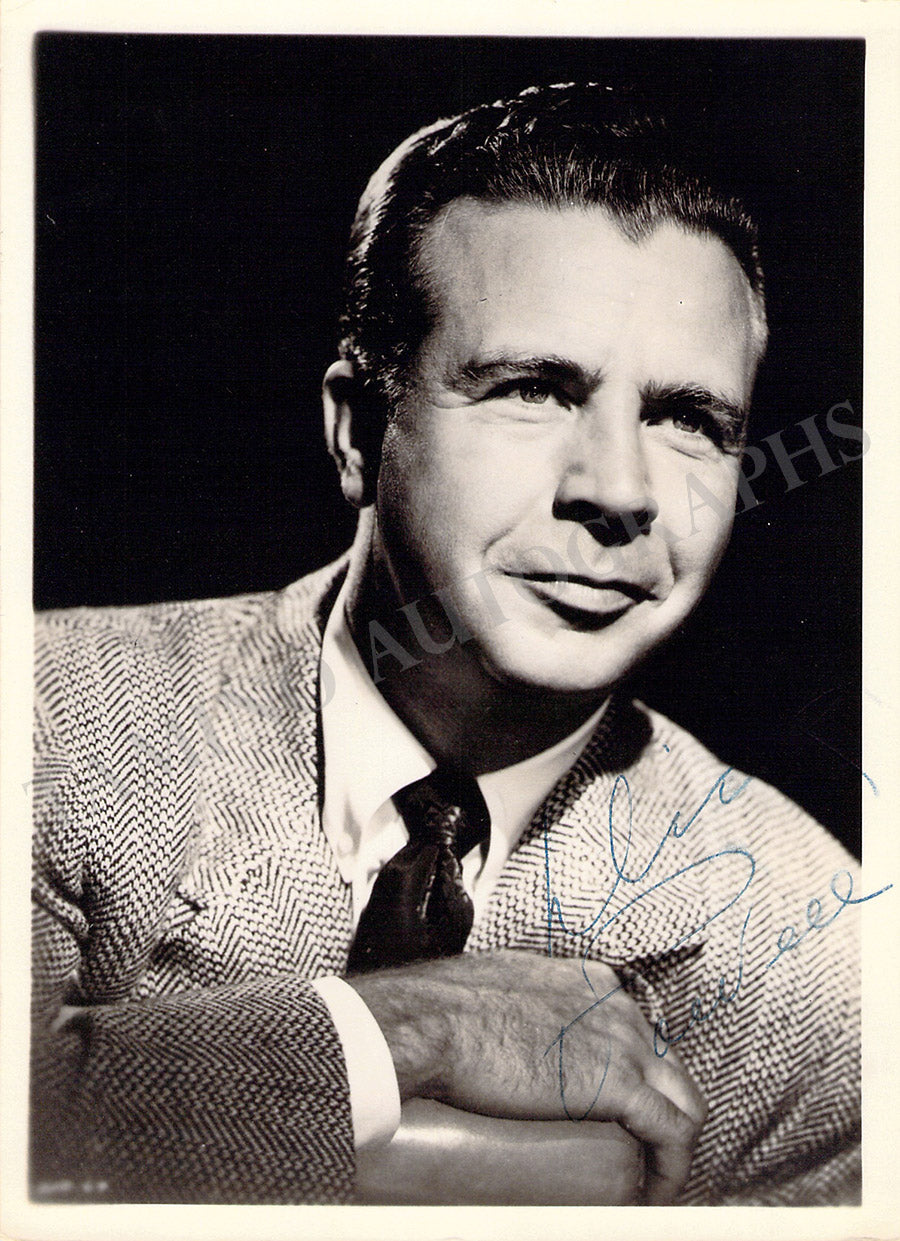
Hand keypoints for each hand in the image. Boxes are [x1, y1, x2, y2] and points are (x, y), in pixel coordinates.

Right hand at [349, 949, 705, 1203]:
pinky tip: (656, 1194)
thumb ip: (517, 999)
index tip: (617, 1111)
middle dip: (661, 1110)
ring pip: (684, 1099)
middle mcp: (618, 1007)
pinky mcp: (621, 1086)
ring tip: (651, 1181)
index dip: (633, 1075)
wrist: (437, 1024)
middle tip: (639, 1154)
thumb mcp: (499, 985)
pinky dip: (673, 1169)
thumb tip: (502, 1026)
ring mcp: (626, 1044)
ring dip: (675, 1145)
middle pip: (666, 1064)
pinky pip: (674, 1133)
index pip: (635, 1031)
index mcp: (590, 984)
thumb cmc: (447, 1009)